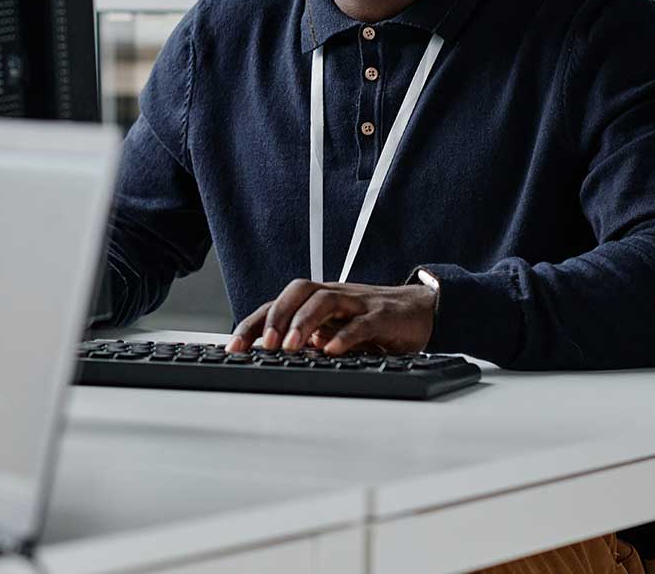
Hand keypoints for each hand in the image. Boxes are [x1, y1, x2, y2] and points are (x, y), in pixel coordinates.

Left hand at [225, 279, 436, 355]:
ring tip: (290, 347)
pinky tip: (332, 351)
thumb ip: (309, 341)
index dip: (252, 324)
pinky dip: (345, 336)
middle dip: (275, 317)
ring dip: (304, 323)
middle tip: (262, 346)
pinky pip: (362, 322)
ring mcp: (358, 303)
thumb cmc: (372, 322)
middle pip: (298, 292)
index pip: (278, 305)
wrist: (421, 310)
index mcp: (318, 301)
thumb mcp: (335, 331)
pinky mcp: (383, 316)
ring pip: (325, 301)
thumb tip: (272, 360)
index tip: (233, 349)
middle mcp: (334, 296)